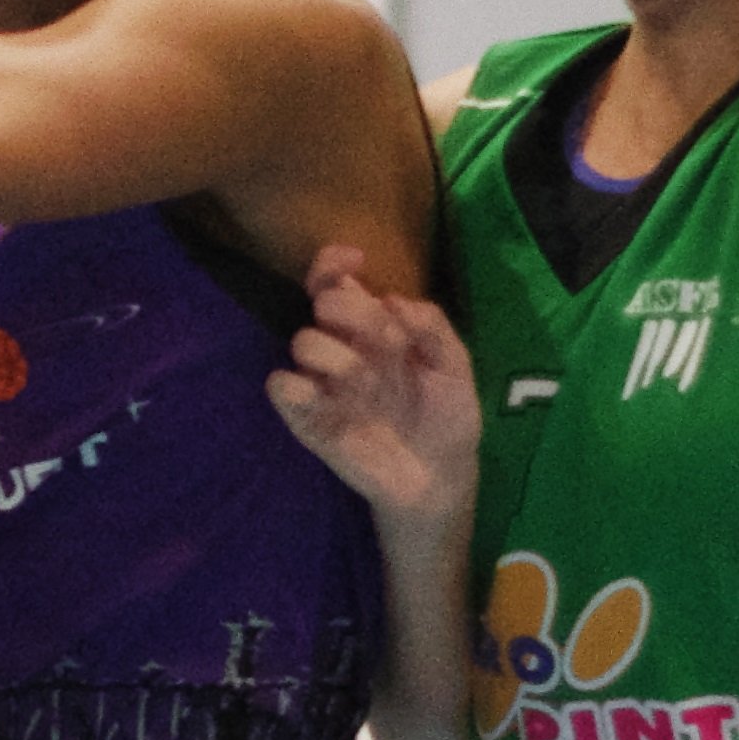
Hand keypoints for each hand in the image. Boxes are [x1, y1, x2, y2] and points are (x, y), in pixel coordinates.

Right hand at [265, 242, 480, 521]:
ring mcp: (325, 384)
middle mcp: (344, 349)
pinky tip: (321, 396)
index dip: (336, 264)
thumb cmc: (446, 418)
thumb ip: (434, 328)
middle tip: (389, 342)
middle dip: (353, 311)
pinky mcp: (309, 420)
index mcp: (373, 328)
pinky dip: (293, 385)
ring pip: (302, 341)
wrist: (440, 479)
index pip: (337, 281)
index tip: (357, 261)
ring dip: (338, 353)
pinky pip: (282, 388)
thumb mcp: (456, 368)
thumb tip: (393, 299)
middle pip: (324, 302)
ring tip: (369, 384)